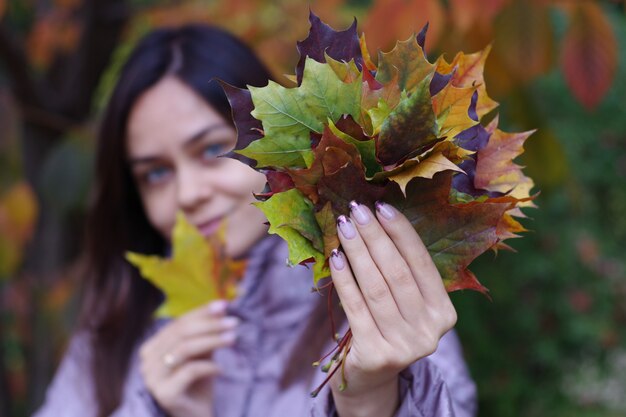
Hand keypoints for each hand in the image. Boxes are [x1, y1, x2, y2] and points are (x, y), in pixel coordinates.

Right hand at [139, 300, 238, 416]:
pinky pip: (189, 371)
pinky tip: (222, 369)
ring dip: (212, 341)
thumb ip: (206, 333)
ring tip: (233, 339)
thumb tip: (221, 308)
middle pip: (181, 333)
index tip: (224, 305)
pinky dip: (209, 366)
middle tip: (234, 322)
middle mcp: (147, 361)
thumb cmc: (198, 385)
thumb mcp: (202, 354)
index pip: (178, 323)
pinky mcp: (165, 394)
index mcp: (153, 347)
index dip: (201, 312)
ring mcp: (153, 378)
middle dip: (210, 325)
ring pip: (185, 349)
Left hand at [328, 201, 456, 416]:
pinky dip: (344, 279)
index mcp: (444, 313)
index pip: (422, 263)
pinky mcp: (376, 355)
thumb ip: (400, 271)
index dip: (401, 232)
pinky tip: (335, 257)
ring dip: (357, 251)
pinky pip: (356, 307)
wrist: (371, 377)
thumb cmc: (386, 326)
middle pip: (397, 273)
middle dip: (375, 237)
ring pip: (376, 287)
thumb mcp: (404, 303)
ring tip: (343, 227)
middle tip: (356, 210)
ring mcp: (405, 346)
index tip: (382, 206)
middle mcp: (430, 331)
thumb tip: (377, 219)